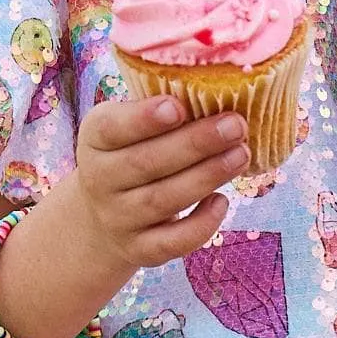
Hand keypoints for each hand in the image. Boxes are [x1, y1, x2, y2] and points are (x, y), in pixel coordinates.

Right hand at [74, 93, 247, 286]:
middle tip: (235, 125)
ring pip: (162, 201)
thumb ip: (159, 109)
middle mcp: (99, 180)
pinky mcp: (139, 250)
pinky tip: (222, 201)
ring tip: (241, 154)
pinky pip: (171, 243)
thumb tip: (220, 87)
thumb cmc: (131, 154)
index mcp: (95, 139)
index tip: (177, 106)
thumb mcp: (128, 126)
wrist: (101, 217)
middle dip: (195, 144)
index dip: (144, 119)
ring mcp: (118, 219)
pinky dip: (200, 225)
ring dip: (206, 177)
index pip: (112, 128)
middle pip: (146, 163)